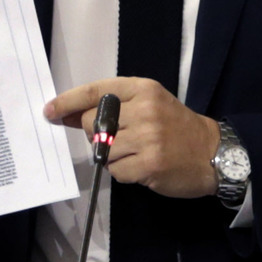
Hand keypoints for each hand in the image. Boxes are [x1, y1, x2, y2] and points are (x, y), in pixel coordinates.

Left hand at [46, 77, 220, 198]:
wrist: (213, 153)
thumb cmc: (176, 127)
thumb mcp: (149, 104)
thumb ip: (113, 106)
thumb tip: (66, 114)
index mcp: (143, 89)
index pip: (95, 92)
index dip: (68, 101)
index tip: (49, 111)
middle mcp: (145, 110)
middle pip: (92, 123)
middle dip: (96, 135)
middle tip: (120, 139)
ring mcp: (147, 138)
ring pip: (102, 151)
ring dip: (112, 157)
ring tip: (137, 154)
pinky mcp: (149, 164)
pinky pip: (115, 171)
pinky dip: (124, 172)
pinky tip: (143, 167)